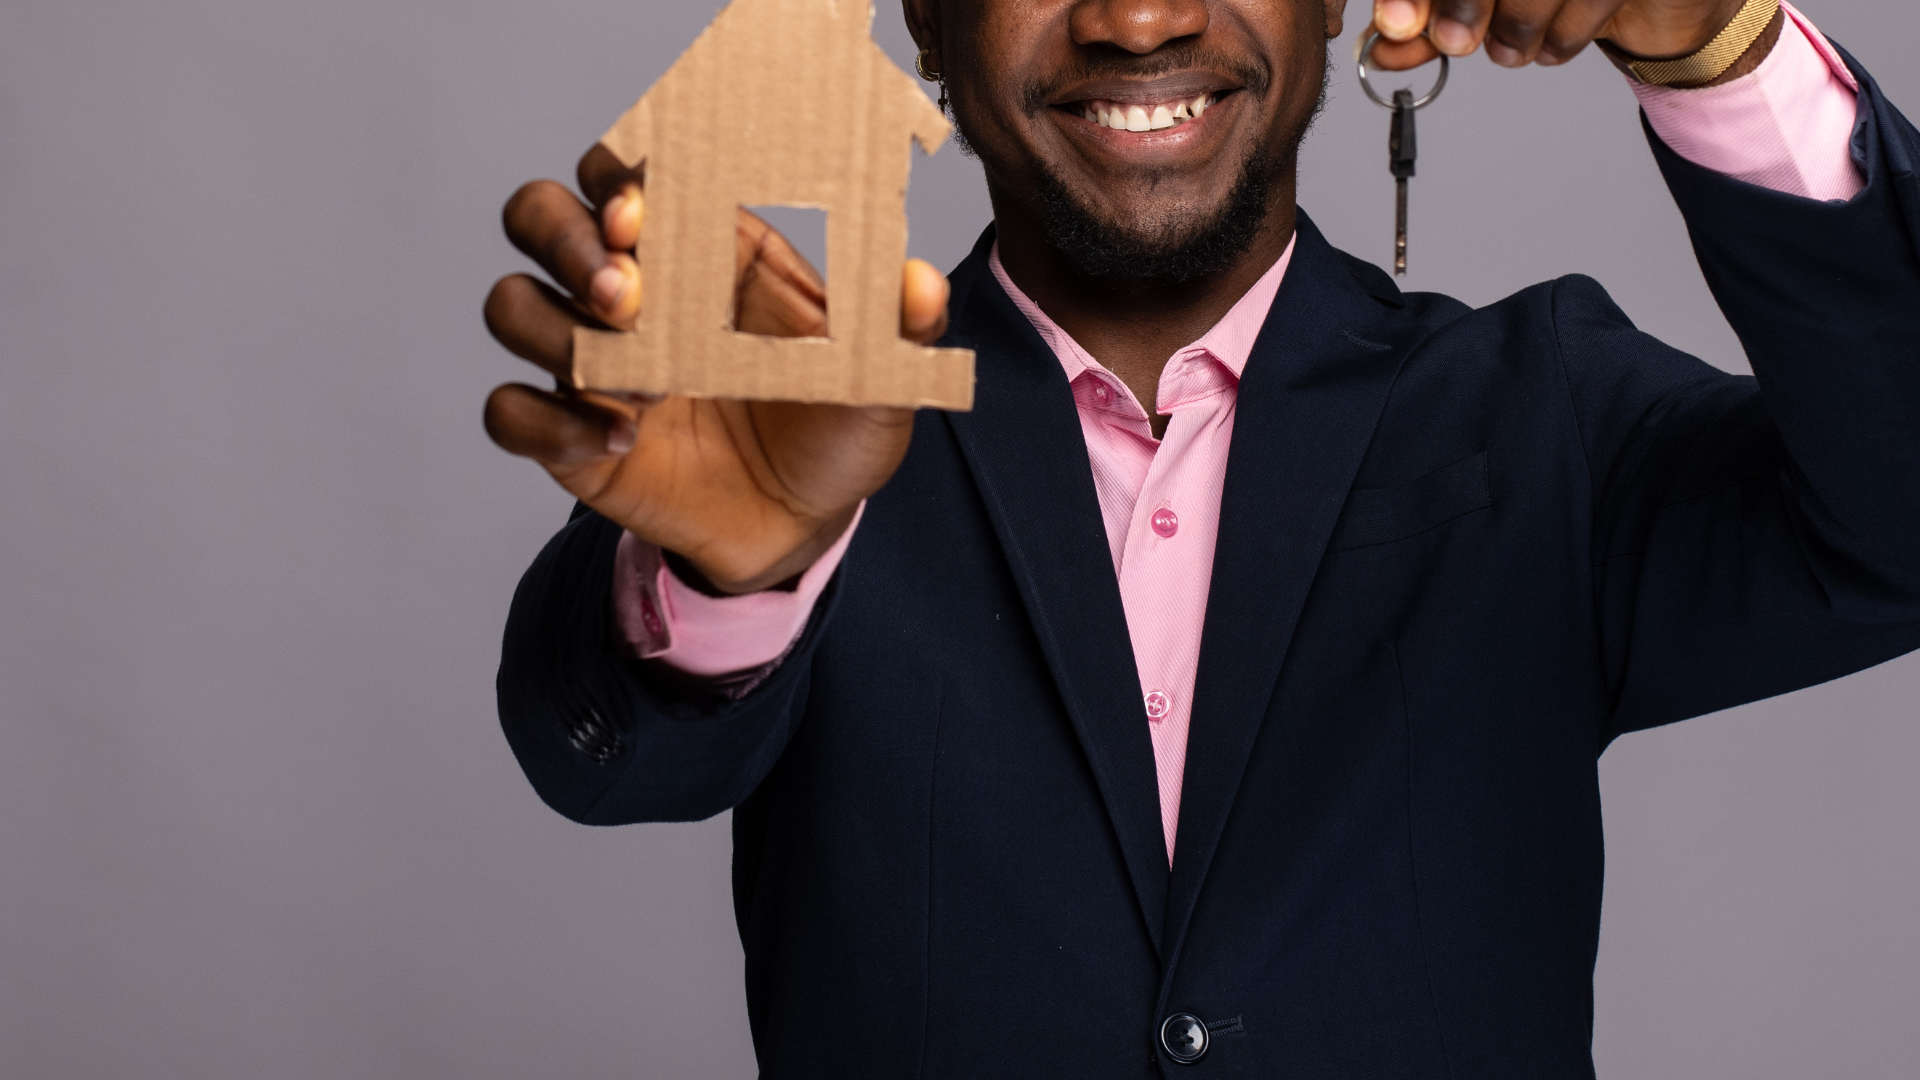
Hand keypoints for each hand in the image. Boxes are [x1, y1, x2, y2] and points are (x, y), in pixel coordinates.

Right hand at [483, 145, 949, 593]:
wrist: (803, 526)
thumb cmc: (833, 428)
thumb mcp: (881, 379)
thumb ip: (901, 330)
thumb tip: (920, 286)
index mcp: (702, 247)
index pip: (626, 171)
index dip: (616, 175)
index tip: (643, 212)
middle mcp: (633, 291)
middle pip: (539, 214)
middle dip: (565, 238)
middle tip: (624, 292)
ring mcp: (593, 360)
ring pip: (511, 305)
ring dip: (554, 330)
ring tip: (637, 382)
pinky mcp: (569, 433)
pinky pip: (508, 411)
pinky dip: (547, 422)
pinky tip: (616, 441)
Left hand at [1363, 0, 1752, 70]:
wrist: (1652, 2)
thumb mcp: (1481, 5)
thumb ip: (1432, 22)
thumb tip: (1384, 47)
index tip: (1396, 25)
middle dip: (1463, 8)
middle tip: (1456, 42)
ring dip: (1516, 33)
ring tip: (1515, 41)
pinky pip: (1588, 1)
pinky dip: (1562, 38)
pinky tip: (1559, 32)